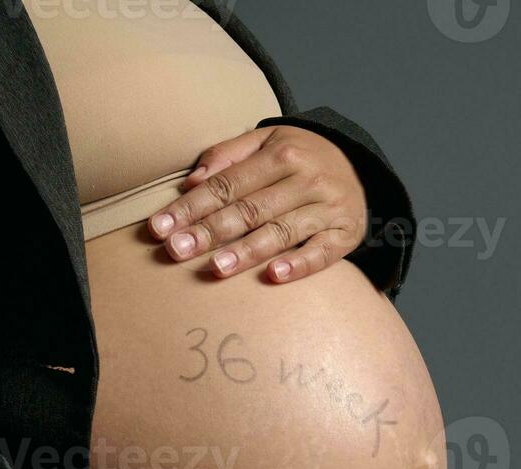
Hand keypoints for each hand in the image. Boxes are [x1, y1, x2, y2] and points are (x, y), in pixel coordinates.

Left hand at [147, 126, 367, 284]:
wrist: (361, 168)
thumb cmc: (301, 159)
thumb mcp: (267, 142)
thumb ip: (228, 155)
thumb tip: (191, 181)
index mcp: (282, 154)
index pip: (227, 184)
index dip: (191, 207)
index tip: (159, 228)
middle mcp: (306, 179)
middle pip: (250, 209)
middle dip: (209, 231)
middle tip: (176, 250)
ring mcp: (328, 208)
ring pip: (282, 231)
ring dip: (247, 250)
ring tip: (216, 267)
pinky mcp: (346, 234)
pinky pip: (322, 253)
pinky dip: (300, 264)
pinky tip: (274, 275)